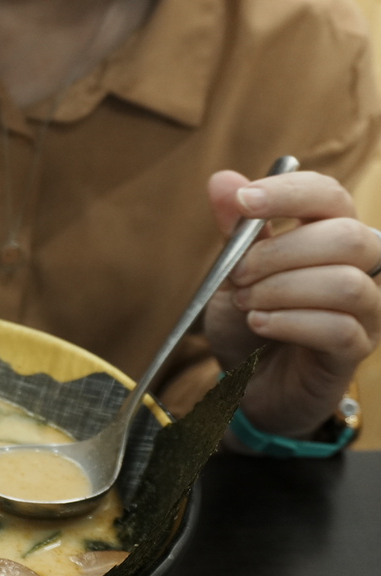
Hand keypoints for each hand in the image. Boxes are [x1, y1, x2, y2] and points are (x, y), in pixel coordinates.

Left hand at [204, 170, 380, 439]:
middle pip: (347, 236)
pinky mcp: (358, 349)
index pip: (330, 196)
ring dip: (282, 289)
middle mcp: (362, 266)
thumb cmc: (250, 321)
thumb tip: (222, 179)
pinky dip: (289, 322)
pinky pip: (338, 328)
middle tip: (237, 274)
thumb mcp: (232, 272)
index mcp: (330, 235)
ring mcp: (367, 309)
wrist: (248, 382)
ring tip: (245, 302)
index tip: (242, 201)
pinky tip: (258, 323)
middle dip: (279, 252)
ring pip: (345, 283)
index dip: (288, 193)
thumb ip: (235, 230)